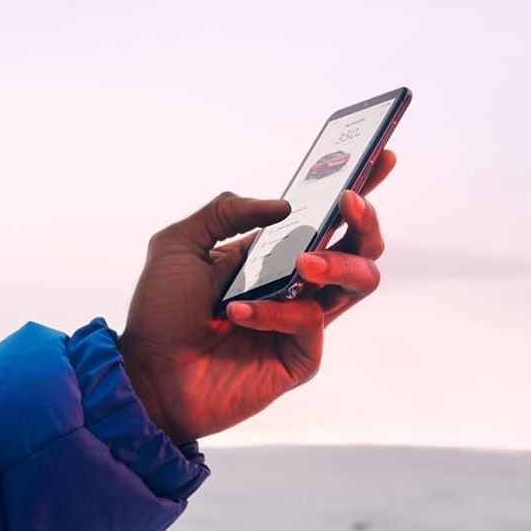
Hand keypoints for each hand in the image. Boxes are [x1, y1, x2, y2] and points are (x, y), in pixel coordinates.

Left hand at [115, 148, 394, 444]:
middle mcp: (296, 282)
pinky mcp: (301, 358)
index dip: (360, 187)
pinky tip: (236, 311)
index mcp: (272, 251)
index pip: (325, 216)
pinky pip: (311, 323)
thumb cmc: (161, 312)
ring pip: (358, 282)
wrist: (146, 375)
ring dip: (336, 262)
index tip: (383, 155)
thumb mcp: (179, 244)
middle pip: (360, 247)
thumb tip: (283, 206)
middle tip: (348, 202)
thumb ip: (225, 213)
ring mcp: (303, 320)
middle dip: (365, 220)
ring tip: (303, 260)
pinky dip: (275, 312)